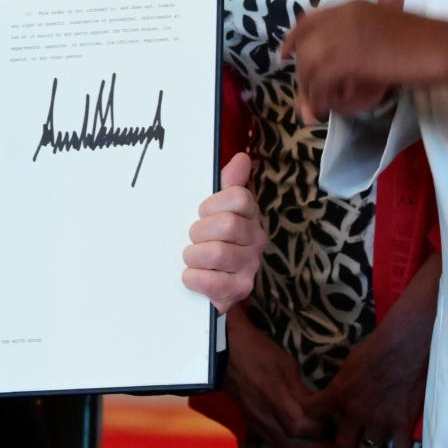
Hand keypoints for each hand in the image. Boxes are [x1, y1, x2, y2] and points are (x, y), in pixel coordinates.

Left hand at [182, 152, 266, 312]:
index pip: (239, 197)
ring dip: (194, 255)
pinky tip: (191, 276)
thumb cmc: (209, 239)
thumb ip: (227, 183)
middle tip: (192, 238)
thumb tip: (241, 158)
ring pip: (218, 252)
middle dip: (199, 231)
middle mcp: (256, 238)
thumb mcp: (213, 209)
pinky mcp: (240, 290)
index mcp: (249, 215)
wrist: (208, 283)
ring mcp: (250, 265)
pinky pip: (213, 282)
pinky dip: (194, 278)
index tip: (200, 212)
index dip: (212, 204)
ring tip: (191, 258)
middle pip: (227, 224)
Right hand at [226, 313, 335, 447]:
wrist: (224, 350)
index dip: (327, 427)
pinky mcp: (252, 422)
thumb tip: (318, 408)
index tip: (339, 423)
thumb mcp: (288, 366)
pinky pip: (272, 445)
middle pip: (297, 444)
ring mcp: (258, 421)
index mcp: (280, 399)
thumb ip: (304, 391)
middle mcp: (268, 415)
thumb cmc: (258, 351)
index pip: (310, 425)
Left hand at [281, 0, 447, 122]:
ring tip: (320, 108)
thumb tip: (329, 55)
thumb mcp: (382, 31)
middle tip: (310, 97)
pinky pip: (320, 83)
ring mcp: (340, 36)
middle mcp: (340, 16)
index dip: (292, 40)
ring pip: (309, 68)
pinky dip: (321, 99)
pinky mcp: (345, 59)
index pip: (307, 21)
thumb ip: (354, 37)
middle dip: (303, 76)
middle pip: (305, 48)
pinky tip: (327, 109)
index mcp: (349, 6)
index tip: (284, 56)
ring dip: (311, 92)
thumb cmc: (419, 41)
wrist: (440, 50)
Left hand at [302, 333, 426, 447]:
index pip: (314, 413)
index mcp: (338, 393)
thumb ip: (341, 383)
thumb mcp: (347, 364)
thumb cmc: (374, 348)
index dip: (310, 420)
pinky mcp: (401, 424)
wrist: (403, 347)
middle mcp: (356, 412)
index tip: (310, 426)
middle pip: (341, 441)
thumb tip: (338, 391)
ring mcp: (379, 420)